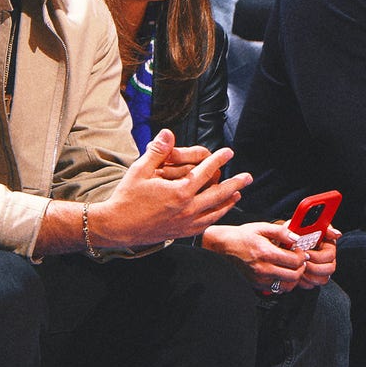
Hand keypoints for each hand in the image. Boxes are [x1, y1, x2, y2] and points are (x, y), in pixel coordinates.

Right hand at [93, 129, 250, 245]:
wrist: (117, 227)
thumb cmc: (127, 197)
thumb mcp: (140, 170)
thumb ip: (157, 152)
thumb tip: (168, 133)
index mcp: (179, 192)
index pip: (206, 172)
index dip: (218, 160)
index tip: (228, 152)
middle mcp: (187, 209)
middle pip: (219, 194)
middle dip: (235, 184)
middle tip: (248, 177)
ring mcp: (187, 223)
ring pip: (215, 212)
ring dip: (229, 202)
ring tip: (238, 194)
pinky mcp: (182, 233)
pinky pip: (206, 224)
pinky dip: (216, 216)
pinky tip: (219, 212)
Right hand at [204, 222, 309, 291]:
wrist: (225, 246)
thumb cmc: (242, 236)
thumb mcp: (262, 227)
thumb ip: (281, 232)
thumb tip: (296, 237)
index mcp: (266, 253)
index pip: (295, 261)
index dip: (302, 255)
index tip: (301, 251)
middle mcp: (263, 269)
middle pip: (294, 276)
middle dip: (301, 267)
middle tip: (300, 260)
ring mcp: (260, 278)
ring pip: (287, 286)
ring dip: (294, 277)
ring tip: (292, 268)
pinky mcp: (257, 284)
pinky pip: (277, 289)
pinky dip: (283, 283)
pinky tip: (282, 273)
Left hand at [298, 225, 340, 288]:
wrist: (281, 244)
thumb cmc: (293, 233)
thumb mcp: (303, 225)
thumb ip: (319, 226)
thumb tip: (336, 234)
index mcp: (328, 245)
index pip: (330, 255)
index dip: (318, 257)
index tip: (306, 254)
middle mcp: (327, 258)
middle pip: (329, 269)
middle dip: (313, 268)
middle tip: (302, 263)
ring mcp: (321, 269)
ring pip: (322, 279)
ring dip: (309, 276)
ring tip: (299, 269)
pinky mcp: (313, 277)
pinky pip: (312, 285)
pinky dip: (304, 282)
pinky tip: (297, 275)